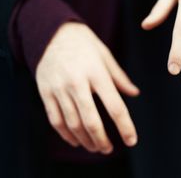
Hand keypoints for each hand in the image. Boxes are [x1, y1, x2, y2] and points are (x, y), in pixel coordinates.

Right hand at [35, 22, 139, 153]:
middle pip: (91, 120)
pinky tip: (76, 140)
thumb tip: (135, 93)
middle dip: (102, 140)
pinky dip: (66, 134)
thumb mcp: (105, 55)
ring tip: (95, 148)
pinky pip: (55, 120)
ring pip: (72, 123)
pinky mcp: (46, 92)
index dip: (125, 126)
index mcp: (96, 72)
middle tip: (108, 150)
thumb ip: (119, 77)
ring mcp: (59, 88)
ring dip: (85, 140)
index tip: (131, 140)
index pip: (114, 106)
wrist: (51, 32)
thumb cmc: (83, 43)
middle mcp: (77, 82)